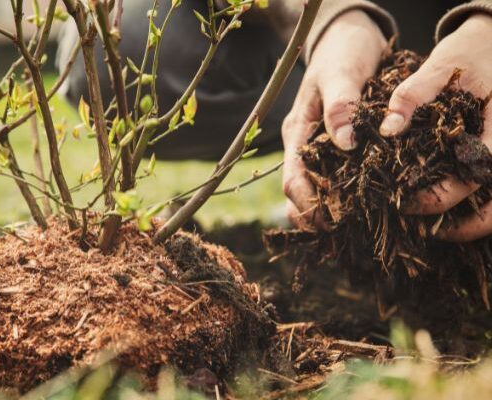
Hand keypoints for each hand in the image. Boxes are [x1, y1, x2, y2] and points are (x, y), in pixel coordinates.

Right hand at [282, 10, 386, 228]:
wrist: (349, 38)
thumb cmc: (342, 53)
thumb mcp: (341, 73)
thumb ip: (341, 106)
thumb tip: (346, 144)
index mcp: (298, 131)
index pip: (292, 178)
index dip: (306, 204)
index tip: (329, 221)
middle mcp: (304, 144)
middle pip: (298, 191)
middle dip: (313, 215)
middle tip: (339, 233)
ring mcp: (319, 147)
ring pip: (313, 189)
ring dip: (324, 211)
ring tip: (347, 230)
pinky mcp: (336, 147)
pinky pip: (333, 178)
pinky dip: (341, 196)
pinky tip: (359, 208)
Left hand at [379, 13, 491, 241]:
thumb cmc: (469, 54)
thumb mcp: (440, 66)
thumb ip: (412, 96)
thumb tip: (387, 129)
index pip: (472, 178)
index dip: (437, 198)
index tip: (403, 203)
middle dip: (461, 228)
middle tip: (421, 231)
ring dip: (470, 226)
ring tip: (433, 232)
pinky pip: (491, 194)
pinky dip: (473, 211)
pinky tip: (445, 216)